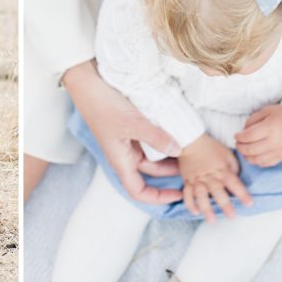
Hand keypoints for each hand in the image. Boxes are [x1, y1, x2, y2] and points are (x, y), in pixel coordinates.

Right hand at [63, 60, 182, 204]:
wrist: (87, 83)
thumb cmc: (103, 106)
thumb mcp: (133, 123)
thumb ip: (156, 137)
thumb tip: (178, 150)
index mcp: (121, 161)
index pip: (139, 191)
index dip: (159, 198)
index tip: (179, 194)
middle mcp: (124, 154)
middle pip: (152, 171)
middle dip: (171, 170)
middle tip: (193, 163)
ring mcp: (127, 140)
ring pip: (152, 153)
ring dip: (168, 151)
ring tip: (189, 145)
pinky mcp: (129, 127)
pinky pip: (149, 138)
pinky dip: (162, 137)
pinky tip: (175, 129)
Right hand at [178, 133, 251, 221]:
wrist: (191, 141)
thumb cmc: (211, 147)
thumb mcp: (227, 154)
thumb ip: (233, 168)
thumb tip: (236, 180)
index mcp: (221, 169)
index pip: (233, 182)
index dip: (242, 193)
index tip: (249, 203)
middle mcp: (209, 176)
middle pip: (217, 191)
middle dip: (225, 205)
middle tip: (232, 216)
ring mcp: (197, 179)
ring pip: (201, 195)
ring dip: (206, 208)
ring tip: (211, 220)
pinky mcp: (188, 181)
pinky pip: (187, 193)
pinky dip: (190, 203)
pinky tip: (195, 212)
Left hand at [235, 104, 281, 166]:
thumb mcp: (266, 111)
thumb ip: (252, 121)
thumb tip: (243, 131)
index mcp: (270, 128)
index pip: (249, 136)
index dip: (239, 137)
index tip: (235, 136)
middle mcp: (275, 142)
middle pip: (251, 149)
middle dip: (240, 147)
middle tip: (237, 144)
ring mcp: (279, 151)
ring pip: (258, 160)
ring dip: (247, 157)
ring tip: (243, 151)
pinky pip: (267, 163)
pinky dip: (258, 162)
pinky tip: (253, 156)